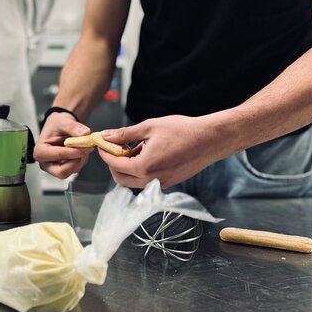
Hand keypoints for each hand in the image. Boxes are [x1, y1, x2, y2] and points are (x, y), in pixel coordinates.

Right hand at [33, 112, 93, 178]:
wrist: (59, 127)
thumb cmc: (56, 125)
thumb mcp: (63, 121)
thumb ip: (73, 127)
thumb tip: (84, 133)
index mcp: (40, 152)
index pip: (58, 156)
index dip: (73, 152)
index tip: (85, 146)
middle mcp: (46, 163)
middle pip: (63, 172)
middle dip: (77, 161)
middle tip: (86, 148)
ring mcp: (55, 168)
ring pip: (72, 170)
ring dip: (81, 158)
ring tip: (83, 145)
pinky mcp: (65, 168)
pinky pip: (76, 168)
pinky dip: (82, 159)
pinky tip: (81, 149)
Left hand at [98, 115, 230, 188]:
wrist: (210, 139)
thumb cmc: (183, 131)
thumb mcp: (149, 127)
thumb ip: (125, 134)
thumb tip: (107, 136)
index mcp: (144, 167)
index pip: (115, 164)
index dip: (105, 154)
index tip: (101, 144)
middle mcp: (151, 180)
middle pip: (121, 179)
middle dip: (113, 163)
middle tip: (113, 147)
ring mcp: (161, 184)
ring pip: (133, 181)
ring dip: (127, 167)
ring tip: (132, 147)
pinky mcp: (169, 182)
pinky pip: (147, 180)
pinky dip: (140, 169)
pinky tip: (146, 152)